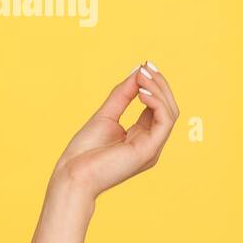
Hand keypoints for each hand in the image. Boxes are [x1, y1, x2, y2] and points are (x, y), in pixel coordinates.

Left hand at [52, 60, 178, 198]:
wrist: (71, 175)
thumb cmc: (83, 152)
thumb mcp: (105, 116)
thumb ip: (122, 96)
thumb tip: (137, 73)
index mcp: (141, 137)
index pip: (156, 108)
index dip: (153, 86)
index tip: (144, 66)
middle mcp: (151, 143)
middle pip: (168, 108)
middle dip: (159, 85)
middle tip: (146, 67)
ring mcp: (152, 148)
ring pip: (170, 113)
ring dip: (158, 91)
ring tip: (143, 76)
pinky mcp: (149, 151)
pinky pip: (164, 121)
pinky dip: (157, 103)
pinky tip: (142, 92)